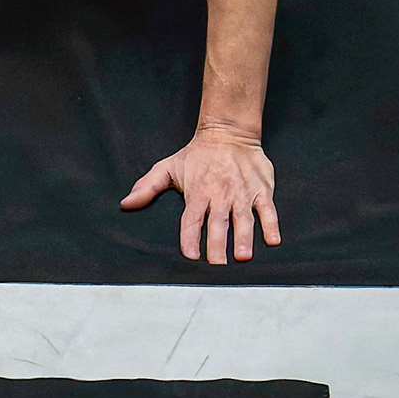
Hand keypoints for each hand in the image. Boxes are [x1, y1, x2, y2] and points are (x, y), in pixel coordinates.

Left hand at [123, 124, 281, 264]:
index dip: (190, 237)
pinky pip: (268, 209)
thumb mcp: (168, 167)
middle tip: (218, 264)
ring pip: (243, 218)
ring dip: (244, 237)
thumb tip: (126, 203)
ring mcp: (242, 192)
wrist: (229, 133)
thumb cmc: (197, 155)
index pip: (191, 219)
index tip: (190, 255)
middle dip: (217, 244)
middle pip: (217, 223)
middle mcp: (220, 194)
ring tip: (242, 256)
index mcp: (197, 192)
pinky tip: (272, 241)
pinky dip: (271, 225)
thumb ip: (147, 187)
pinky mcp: (261, 189)